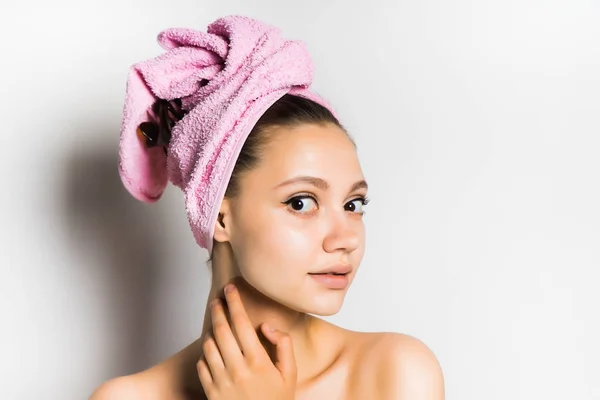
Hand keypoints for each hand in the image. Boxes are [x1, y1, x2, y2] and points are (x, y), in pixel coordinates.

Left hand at [197, 283, 296, 399]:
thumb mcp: (290, 374)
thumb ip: (283, 345)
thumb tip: (266, 326)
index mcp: (258, 361)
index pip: (242, 323)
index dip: (235, 302)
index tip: (230, 288)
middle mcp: (237, 369)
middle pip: (222, 329)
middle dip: (218, 310)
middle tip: (218, 299)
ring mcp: (221, 381)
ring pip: (209, 345)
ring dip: (211, 329)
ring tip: (215, 321)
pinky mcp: (211, 392)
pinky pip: (202, 365)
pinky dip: (205, 353)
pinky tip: (211, 348)